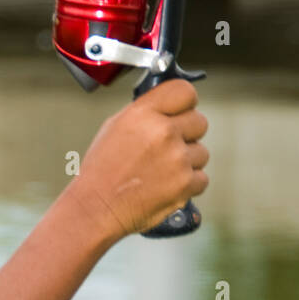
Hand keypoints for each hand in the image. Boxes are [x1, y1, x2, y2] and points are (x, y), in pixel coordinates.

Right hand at [70, 78, 209, 241]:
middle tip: (168, 147)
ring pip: (201, 153)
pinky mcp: (185, 184)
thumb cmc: (102, 169)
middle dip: (187, 134)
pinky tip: (165, 185)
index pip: (185, 91)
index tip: (181, 112)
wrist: (97, 207)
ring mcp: (177, 159)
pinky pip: (201, 178)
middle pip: (200, 122)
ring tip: (160, 171)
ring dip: (186, 162)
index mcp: (144, 113)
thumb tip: (170, 108)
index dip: (185, 103)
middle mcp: (163, 133)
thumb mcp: (115, 127)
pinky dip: (187, 184)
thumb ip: (147, 113)